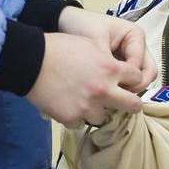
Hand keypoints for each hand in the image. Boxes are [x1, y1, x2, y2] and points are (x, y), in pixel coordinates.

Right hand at [26, 33, 147, 125]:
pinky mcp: (71, 117)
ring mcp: (88, 106)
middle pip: (134, 105)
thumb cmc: (59, 48)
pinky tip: (66, 104)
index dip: (130, 78)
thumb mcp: (89, 45)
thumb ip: (107, 61)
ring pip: (103, 117)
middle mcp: (104, 90)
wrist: (31, 61)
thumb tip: (116, 71)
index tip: (125, 81)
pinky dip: (75, 116)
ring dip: (95, 110)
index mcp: (111, 69)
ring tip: (82, 101)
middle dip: (130, 104)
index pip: (137, 78)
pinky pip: (80, 123)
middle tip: (122, 102)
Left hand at [56, 7, 156, 87]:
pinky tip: (108, 89)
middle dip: (136, 85)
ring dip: (130, 87)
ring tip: (112, 92)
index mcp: (135, 35)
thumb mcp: (96, 42)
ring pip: (141, 78)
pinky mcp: (123, 64)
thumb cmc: (83, 26)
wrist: (69, 22)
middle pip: (148, 72)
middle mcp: (138, 46)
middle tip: (119, 93)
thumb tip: (114, 86)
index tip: (114, 86)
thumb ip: (107, 63)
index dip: (130, 78)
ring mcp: (132, 56)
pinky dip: (122, 86)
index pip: (140, 64)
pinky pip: (129, 79)